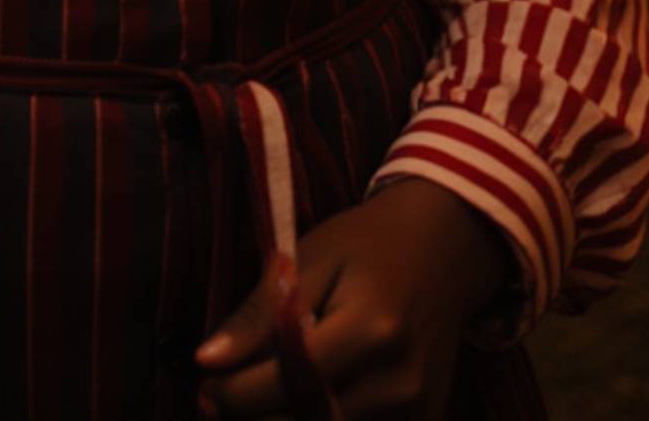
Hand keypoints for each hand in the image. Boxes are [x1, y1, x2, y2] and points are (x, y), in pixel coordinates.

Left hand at [193, 179, 511, 416]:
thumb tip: (206, 361)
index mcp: (372, 329)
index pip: (291, 382)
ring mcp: (419, 411)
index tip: (204, 386)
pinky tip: (299, 401)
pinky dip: (321, 420)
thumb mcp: (309, 257)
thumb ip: (260, 313)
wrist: (445, 249)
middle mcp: (401, 382)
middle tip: (217, 398)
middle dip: (253, 417)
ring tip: (257, 396)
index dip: (237, 395)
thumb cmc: (369, 245)